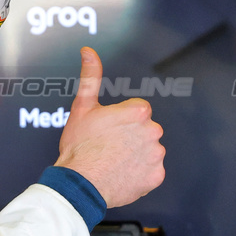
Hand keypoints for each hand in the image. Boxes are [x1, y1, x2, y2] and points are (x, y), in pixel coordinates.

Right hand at [56, 47, 164, 207]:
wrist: (79, 184)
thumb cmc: (79, 146)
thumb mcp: (82, 107)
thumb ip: (91, 76)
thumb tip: (88, 51)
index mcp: (139, 112)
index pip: (138, 111)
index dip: (121, 120)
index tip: (108, 130)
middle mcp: (153, 131)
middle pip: (145, 130)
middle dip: (131, 137)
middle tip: (109, 147)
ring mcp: (156, 155)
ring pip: (149, 151)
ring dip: (136, 155)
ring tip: (114, 162)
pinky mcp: (156, 177)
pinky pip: (151, 172)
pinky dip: (140, 175)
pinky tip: (122, 175)